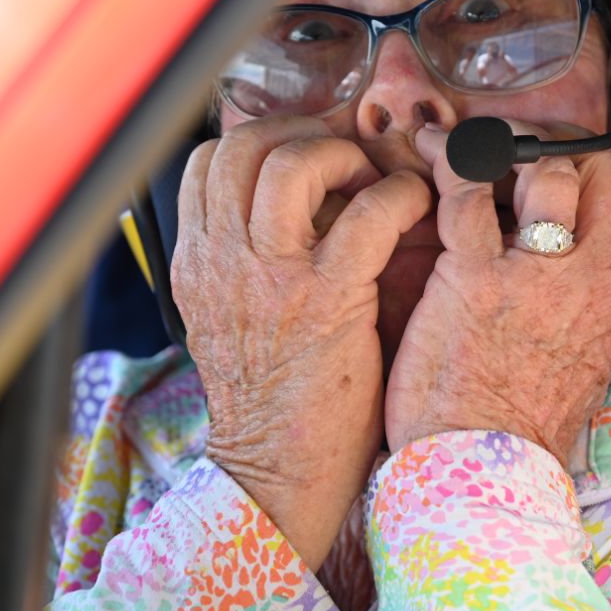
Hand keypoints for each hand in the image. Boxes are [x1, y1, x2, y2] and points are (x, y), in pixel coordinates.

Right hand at [173, 116, 430, 568]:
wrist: (275, 475)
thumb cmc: (269, 402)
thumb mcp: (226, 322)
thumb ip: (239, 264)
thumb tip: (278, 213)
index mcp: (197, 264)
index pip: (207, 162)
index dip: (261, 141)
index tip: (302, 155)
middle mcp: (223, 261)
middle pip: (244, 146)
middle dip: (302, 134)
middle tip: (344, 158)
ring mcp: (271, 278)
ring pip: (294, 164)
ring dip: (345, 157)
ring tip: (373, 182)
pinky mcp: (326, 301)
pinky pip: (367, 214)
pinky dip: (399, 196)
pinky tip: (412, 208)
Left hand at [385, 122, 610, 466]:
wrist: (482, 475)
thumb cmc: (520, 426)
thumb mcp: (585, 365)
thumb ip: (589, 310)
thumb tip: (581, 272)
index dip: (604, 170)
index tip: (569, 168)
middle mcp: (589, 281)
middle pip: (603, 173)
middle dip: (559, 147)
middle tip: (514, 151)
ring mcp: (535, 277)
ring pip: (545, 171)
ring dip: (503, 149)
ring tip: (466, 151)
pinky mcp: (473, 280)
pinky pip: (466, 193)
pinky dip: (445, 162)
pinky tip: (427, 157)